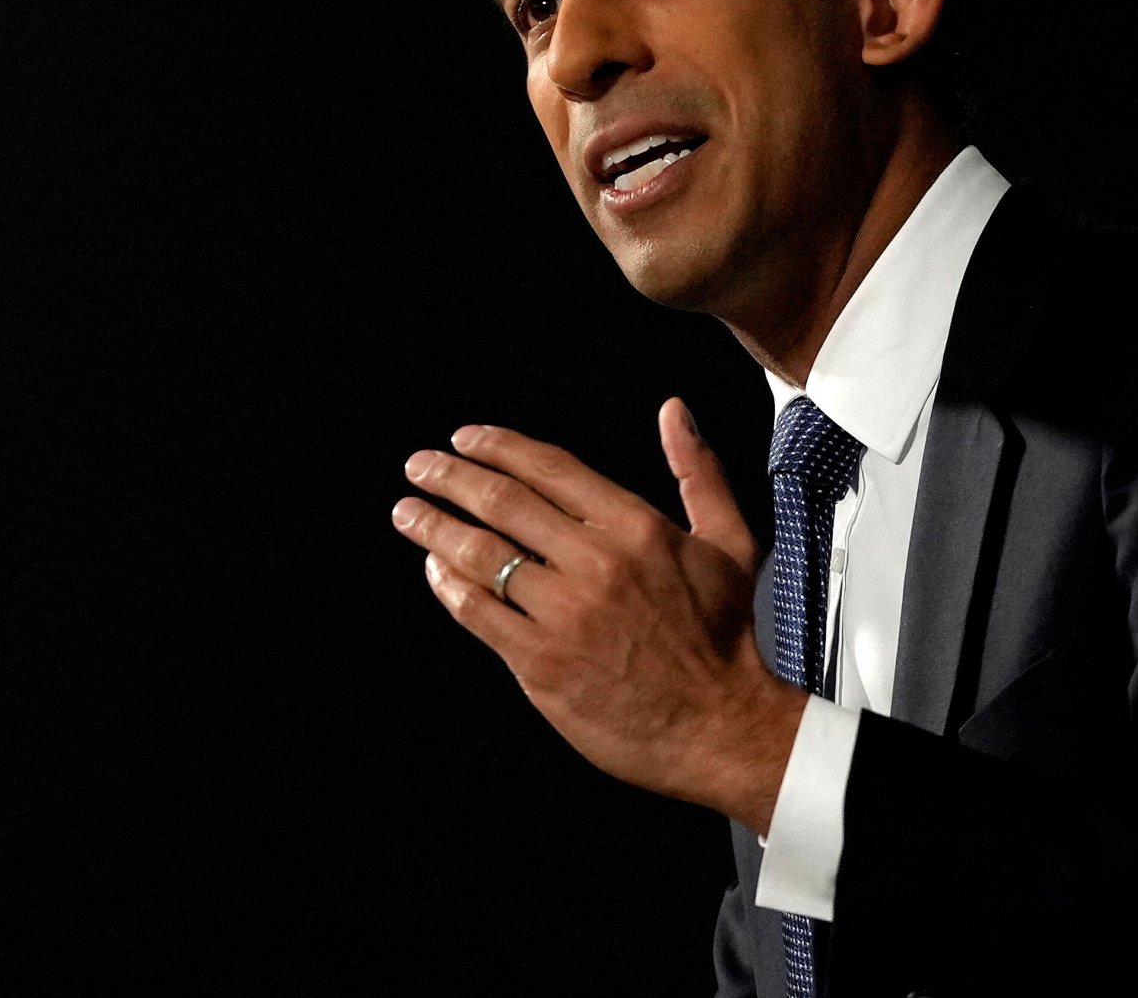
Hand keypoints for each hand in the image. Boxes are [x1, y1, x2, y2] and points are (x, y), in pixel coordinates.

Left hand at [389, 397, 804, 833]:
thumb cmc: (725, 637)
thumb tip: (676, 411)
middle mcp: (596, 562)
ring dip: (434, 527)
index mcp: (637, 527)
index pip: (550, 468)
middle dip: (450, 477)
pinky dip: (449, 586)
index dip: (499, 447)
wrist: (720, 726)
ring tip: (408, 512)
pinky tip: (435, 571)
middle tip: (419, 466)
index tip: (466, 439)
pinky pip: (478, 613)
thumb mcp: (730, 541)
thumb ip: (697, 471)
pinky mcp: (541, 663)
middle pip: (503, 503)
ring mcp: (564, 614)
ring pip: (481, 555)